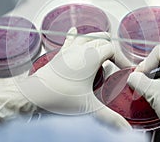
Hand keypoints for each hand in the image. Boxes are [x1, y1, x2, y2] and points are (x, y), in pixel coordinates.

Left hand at [0, 28, 130, 129]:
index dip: (121, 57)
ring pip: (87, 36)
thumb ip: (110, 118)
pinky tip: (74, 30)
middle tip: (116, 60)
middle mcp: (81, 49)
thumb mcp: (88, 107)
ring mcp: (69, 50)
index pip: (112, 49)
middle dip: (111, 48)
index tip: (125, 70)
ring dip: (97, 38)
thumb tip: (126, 130)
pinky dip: (74, 35)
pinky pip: (69, 39)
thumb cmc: (60, 96)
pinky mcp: (60, 54)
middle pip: (102, 39)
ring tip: (103, 44)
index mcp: (91, 57)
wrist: (34, 94)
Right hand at [127, 45, 159, 141]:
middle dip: (150, 72)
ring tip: (150, 91)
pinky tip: (159, 97)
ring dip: (155, 80)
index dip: (145, 63)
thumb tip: (133, 77)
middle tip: (143, 83)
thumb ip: (137, 80)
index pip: (159, 52)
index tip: (139, 76)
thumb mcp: (152, 91)